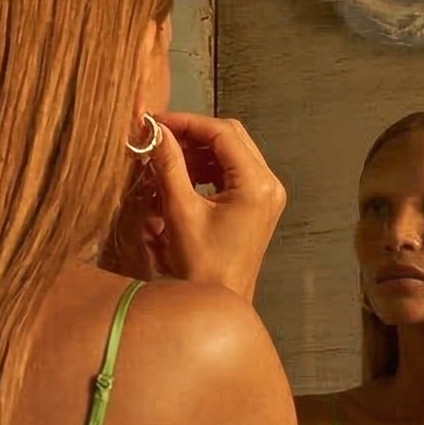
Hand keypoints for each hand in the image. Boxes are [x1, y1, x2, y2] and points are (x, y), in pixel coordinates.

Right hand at [145, 112, 286, 302]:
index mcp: (257, 185)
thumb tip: (155, 131)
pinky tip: (182, 175)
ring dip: (198, 150)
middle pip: (230, 137)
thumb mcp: (180, 211)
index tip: (157, 123)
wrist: (220, 302)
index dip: (186, 122)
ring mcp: (266, 195)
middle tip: (159, 136)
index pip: (222, 133)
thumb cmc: (203, 269)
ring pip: (230, 153)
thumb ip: (168, 165)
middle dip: (192, 134)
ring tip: (166, 157)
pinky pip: (232, 172)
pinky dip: (207, 168)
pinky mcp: (257, 204)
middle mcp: (268, 185)